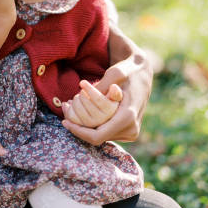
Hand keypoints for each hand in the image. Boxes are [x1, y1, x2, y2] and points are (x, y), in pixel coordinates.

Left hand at [62, 23, 152, 145]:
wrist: (143, 74)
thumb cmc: (127, 70)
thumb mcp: (114, 73)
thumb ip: (101, 87)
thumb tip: (83, 96)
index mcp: (127, 117)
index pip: (97, 136)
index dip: (78, 131)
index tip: (64, 121)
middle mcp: (131, 129)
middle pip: (96, 137)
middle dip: (79, 126)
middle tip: (65, 108)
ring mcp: (131, 133)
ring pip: (100, 136)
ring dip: (85, 125)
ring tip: (71, 107)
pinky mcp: (128, 132)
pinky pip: (106, 133)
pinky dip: (93, 124)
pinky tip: (82, 112)